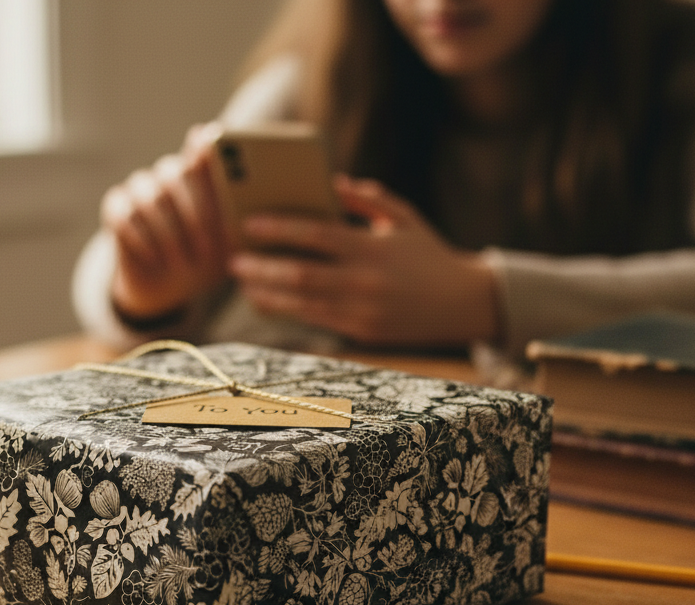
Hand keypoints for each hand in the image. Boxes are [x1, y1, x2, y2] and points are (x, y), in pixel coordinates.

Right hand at [101, 123, 230, 322]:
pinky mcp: (116, 209)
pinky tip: (155, 259)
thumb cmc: (206, 260)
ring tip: (180, 263)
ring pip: (149, 198)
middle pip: (173, 175)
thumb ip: (236, 219)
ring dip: (168, 234)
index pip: (201, 150)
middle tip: (204, 249)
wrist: (171, 286)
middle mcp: (168, 175)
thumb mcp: (228, 245)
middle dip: (193, 215)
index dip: (203, 146)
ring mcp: (139, 189)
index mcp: (199, 176)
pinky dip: (141, 240)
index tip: (210, 142)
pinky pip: (123, 216)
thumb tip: (245, 201)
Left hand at [229, 175, 499, 345]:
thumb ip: (365, 198)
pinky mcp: (360, 332)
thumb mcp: (402, 217)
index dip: (279, 229)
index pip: (316, 235)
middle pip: (300, 275)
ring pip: (301, 304)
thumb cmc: (427, 252)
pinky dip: (287, 310)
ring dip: (267, 294)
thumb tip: (328, 182)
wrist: (461, 302)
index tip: (249, 224)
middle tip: (233, 261)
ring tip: (244, 283)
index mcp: (372, 248)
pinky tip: (267, 301)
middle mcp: (364, 282)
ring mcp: (361, 311)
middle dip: (261, 268)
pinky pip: (315, 320)